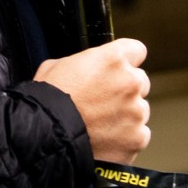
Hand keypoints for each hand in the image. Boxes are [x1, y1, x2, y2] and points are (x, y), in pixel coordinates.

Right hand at [34, 38, 150, 163]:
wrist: (47, 134)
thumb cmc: (49, 99)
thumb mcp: (58, 65)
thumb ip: (82, 63)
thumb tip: (84, 68)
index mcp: (112, 59)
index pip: (136, 50)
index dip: (126, 60)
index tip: (119, 68)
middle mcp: (130, 82)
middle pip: (140, 81)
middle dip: (125, 89)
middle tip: (103, 100)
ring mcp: (136, 111)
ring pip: (140, 109)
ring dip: (126, 113)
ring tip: (101, 122)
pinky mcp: (137, 137)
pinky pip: (139, 133)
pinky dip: (126, 136)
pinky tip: (106, 137)